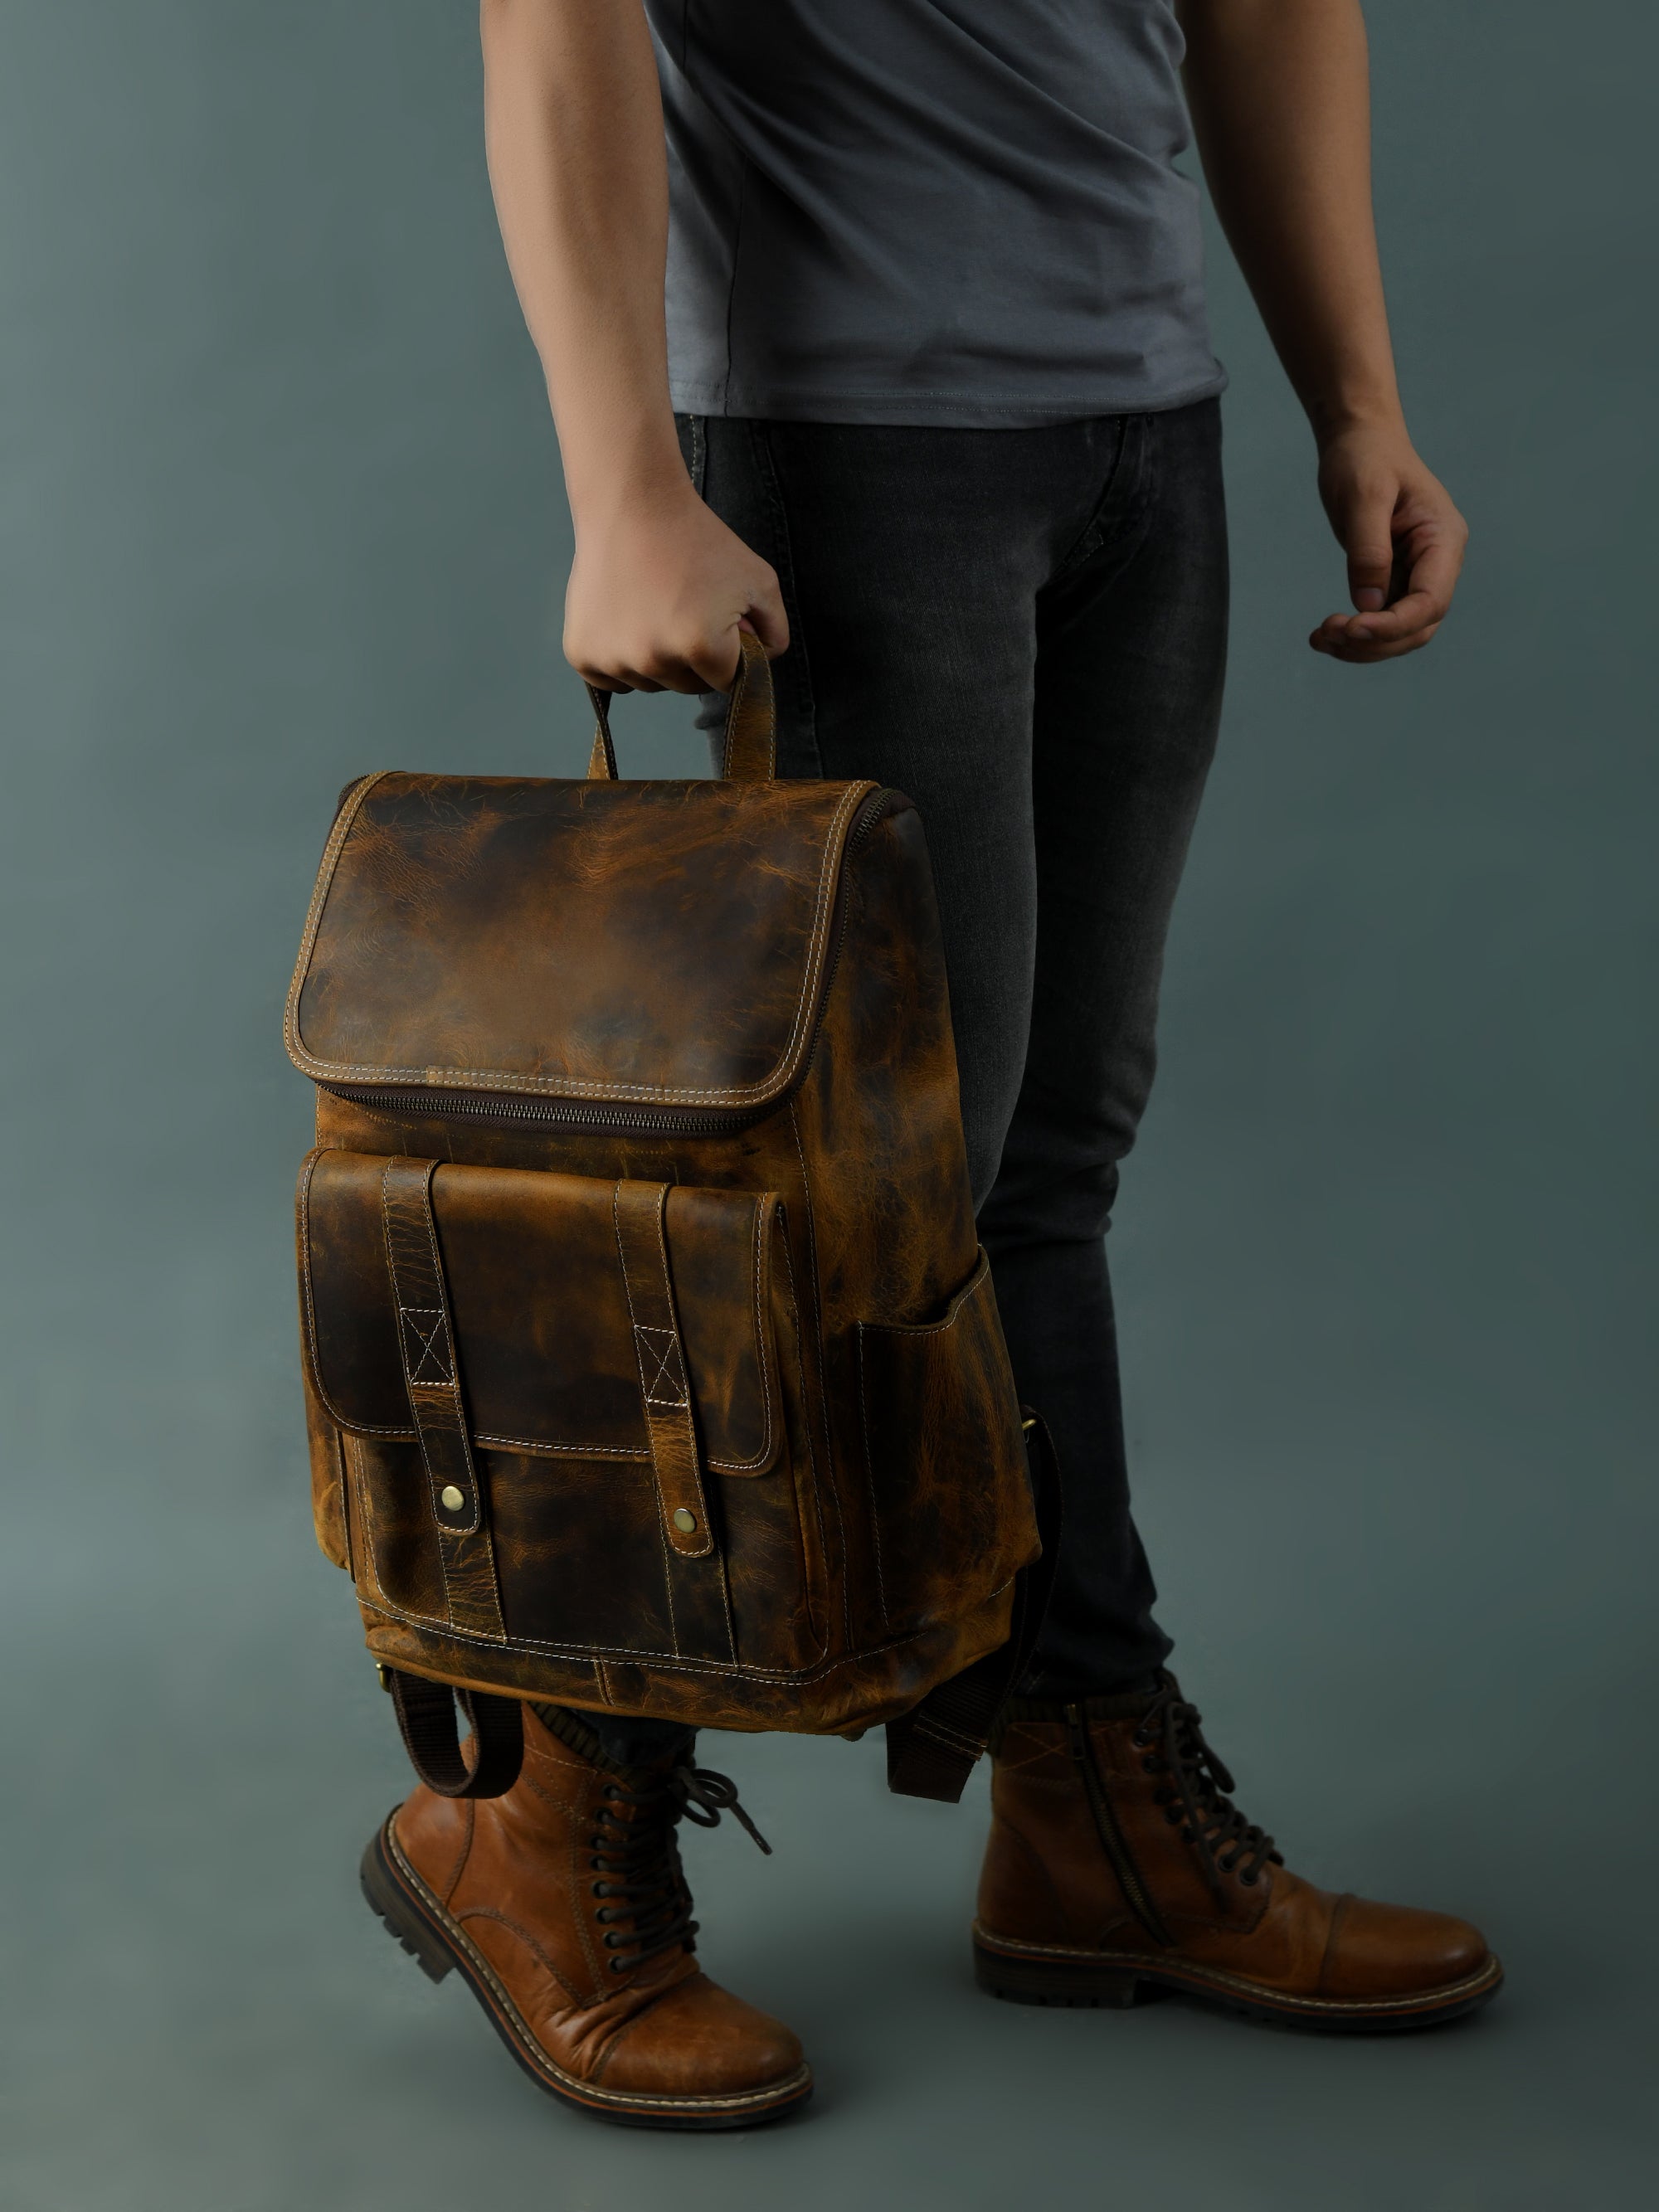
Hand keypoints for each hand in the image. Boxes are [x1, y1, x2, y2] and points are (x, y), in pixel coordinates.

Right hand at [564, 477, 787, 693]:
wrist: (632, 506)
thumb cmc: (697, 540)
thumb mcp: (758, 579)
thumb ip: (775, 630)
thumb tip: (764, 664)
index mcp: (701, 646)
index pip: (727, 682)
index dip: (728, 653)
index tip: (716, 622)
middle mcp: (654, 659)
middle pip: (688, 687)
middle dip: (694, 659)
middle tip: (683, 610)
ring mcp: (614, 659)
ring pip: (650, 684)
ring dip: (657, 660)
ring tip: (653, 610)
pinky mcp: (581, 654)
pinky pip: (612, 680)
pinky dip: (621, 660)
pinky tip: (626, 621)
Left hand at [1310, 423, 1467, 663]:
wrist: (1360, 440)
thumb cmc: (1364, 458)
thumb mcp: (1363, 496)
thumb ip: (1369, 550)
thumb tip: (1369, 604)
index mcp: (1443, 540)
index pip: (1430, 602)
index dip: (1393, 625)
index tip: (1351, 627)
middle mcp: (1438, 563)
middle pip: (1418, 627)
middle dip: (1374, 641)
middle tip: (1326, 633)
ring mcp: (1418, 574)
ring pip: (1399, 632)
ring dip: (1361, 646)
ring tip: (1319, 638)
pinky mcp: (1393, 579)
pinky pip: (1380, 620)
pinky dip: (1353, 635)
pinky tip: (1322, 635)